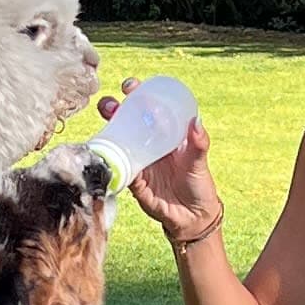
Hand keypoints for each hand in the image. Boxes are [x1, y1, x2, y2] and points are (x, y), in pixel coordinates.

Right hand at [104, 77, 222, 251]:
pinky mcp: (134, 184)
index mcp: (162, 135)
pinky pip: (122, 172)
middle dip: (113, 110)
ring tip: (105, 126)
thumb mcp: (199, 161)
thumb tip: (196, 122)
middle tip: (109, 104)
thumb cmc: (198, 184)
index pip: (146, 109)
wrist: (194, 217)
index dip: (136, 95)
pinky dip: (116, 165)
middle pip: (125, 122)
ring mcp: (138, 163)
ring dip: (108, 133)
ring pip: (117, 144)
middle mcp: (146, 146)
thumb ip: (199, 143)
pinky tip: (111, 157)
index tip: (130, 86)